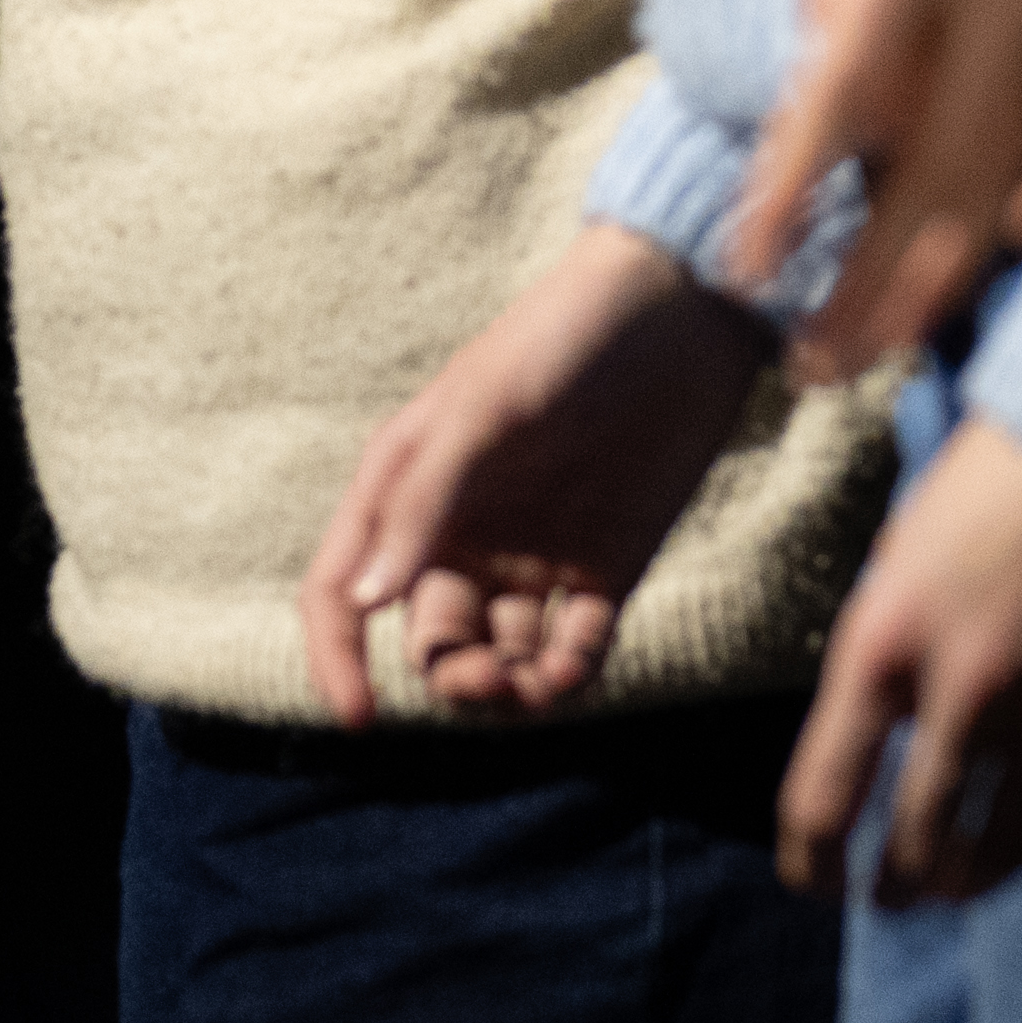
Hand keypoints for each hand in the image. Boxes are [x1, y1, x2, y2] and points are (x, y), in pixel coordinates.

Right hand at [304, 224, 794, 720]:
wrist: (684, 306)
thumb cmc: (566, 337)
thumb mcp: (482, 411)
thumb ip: (422, 505)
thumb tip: (365, 600)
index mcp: (409, 490)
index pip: (342, 591)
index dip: (338, 658)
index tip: (362, 717)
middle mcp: (464, 533)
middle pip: (431, 641)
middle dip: (452, 679)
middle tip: (491, 682)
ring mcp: (535, 555)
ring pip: (502, 657)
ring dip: (511, 690)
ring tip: (542, 684)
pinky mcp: (607, 566)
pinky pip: (574, 648)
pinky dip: (568, 673)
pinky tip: (576, 666)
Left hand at [777, 413, 1021, 898]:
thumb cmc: (993, 477)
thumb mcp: (902, 555)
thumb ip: (887, 650)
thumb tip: (880, 732)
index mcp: (883, 643)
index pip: (823, 796)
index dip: (811, 860)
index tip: (816, 880)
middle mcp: (963, 687)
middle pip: (917, 842)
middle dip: (897, 887)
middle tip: (893, 896)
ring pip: (1004, 848)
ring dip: (975, 880)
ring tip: (961, 885)